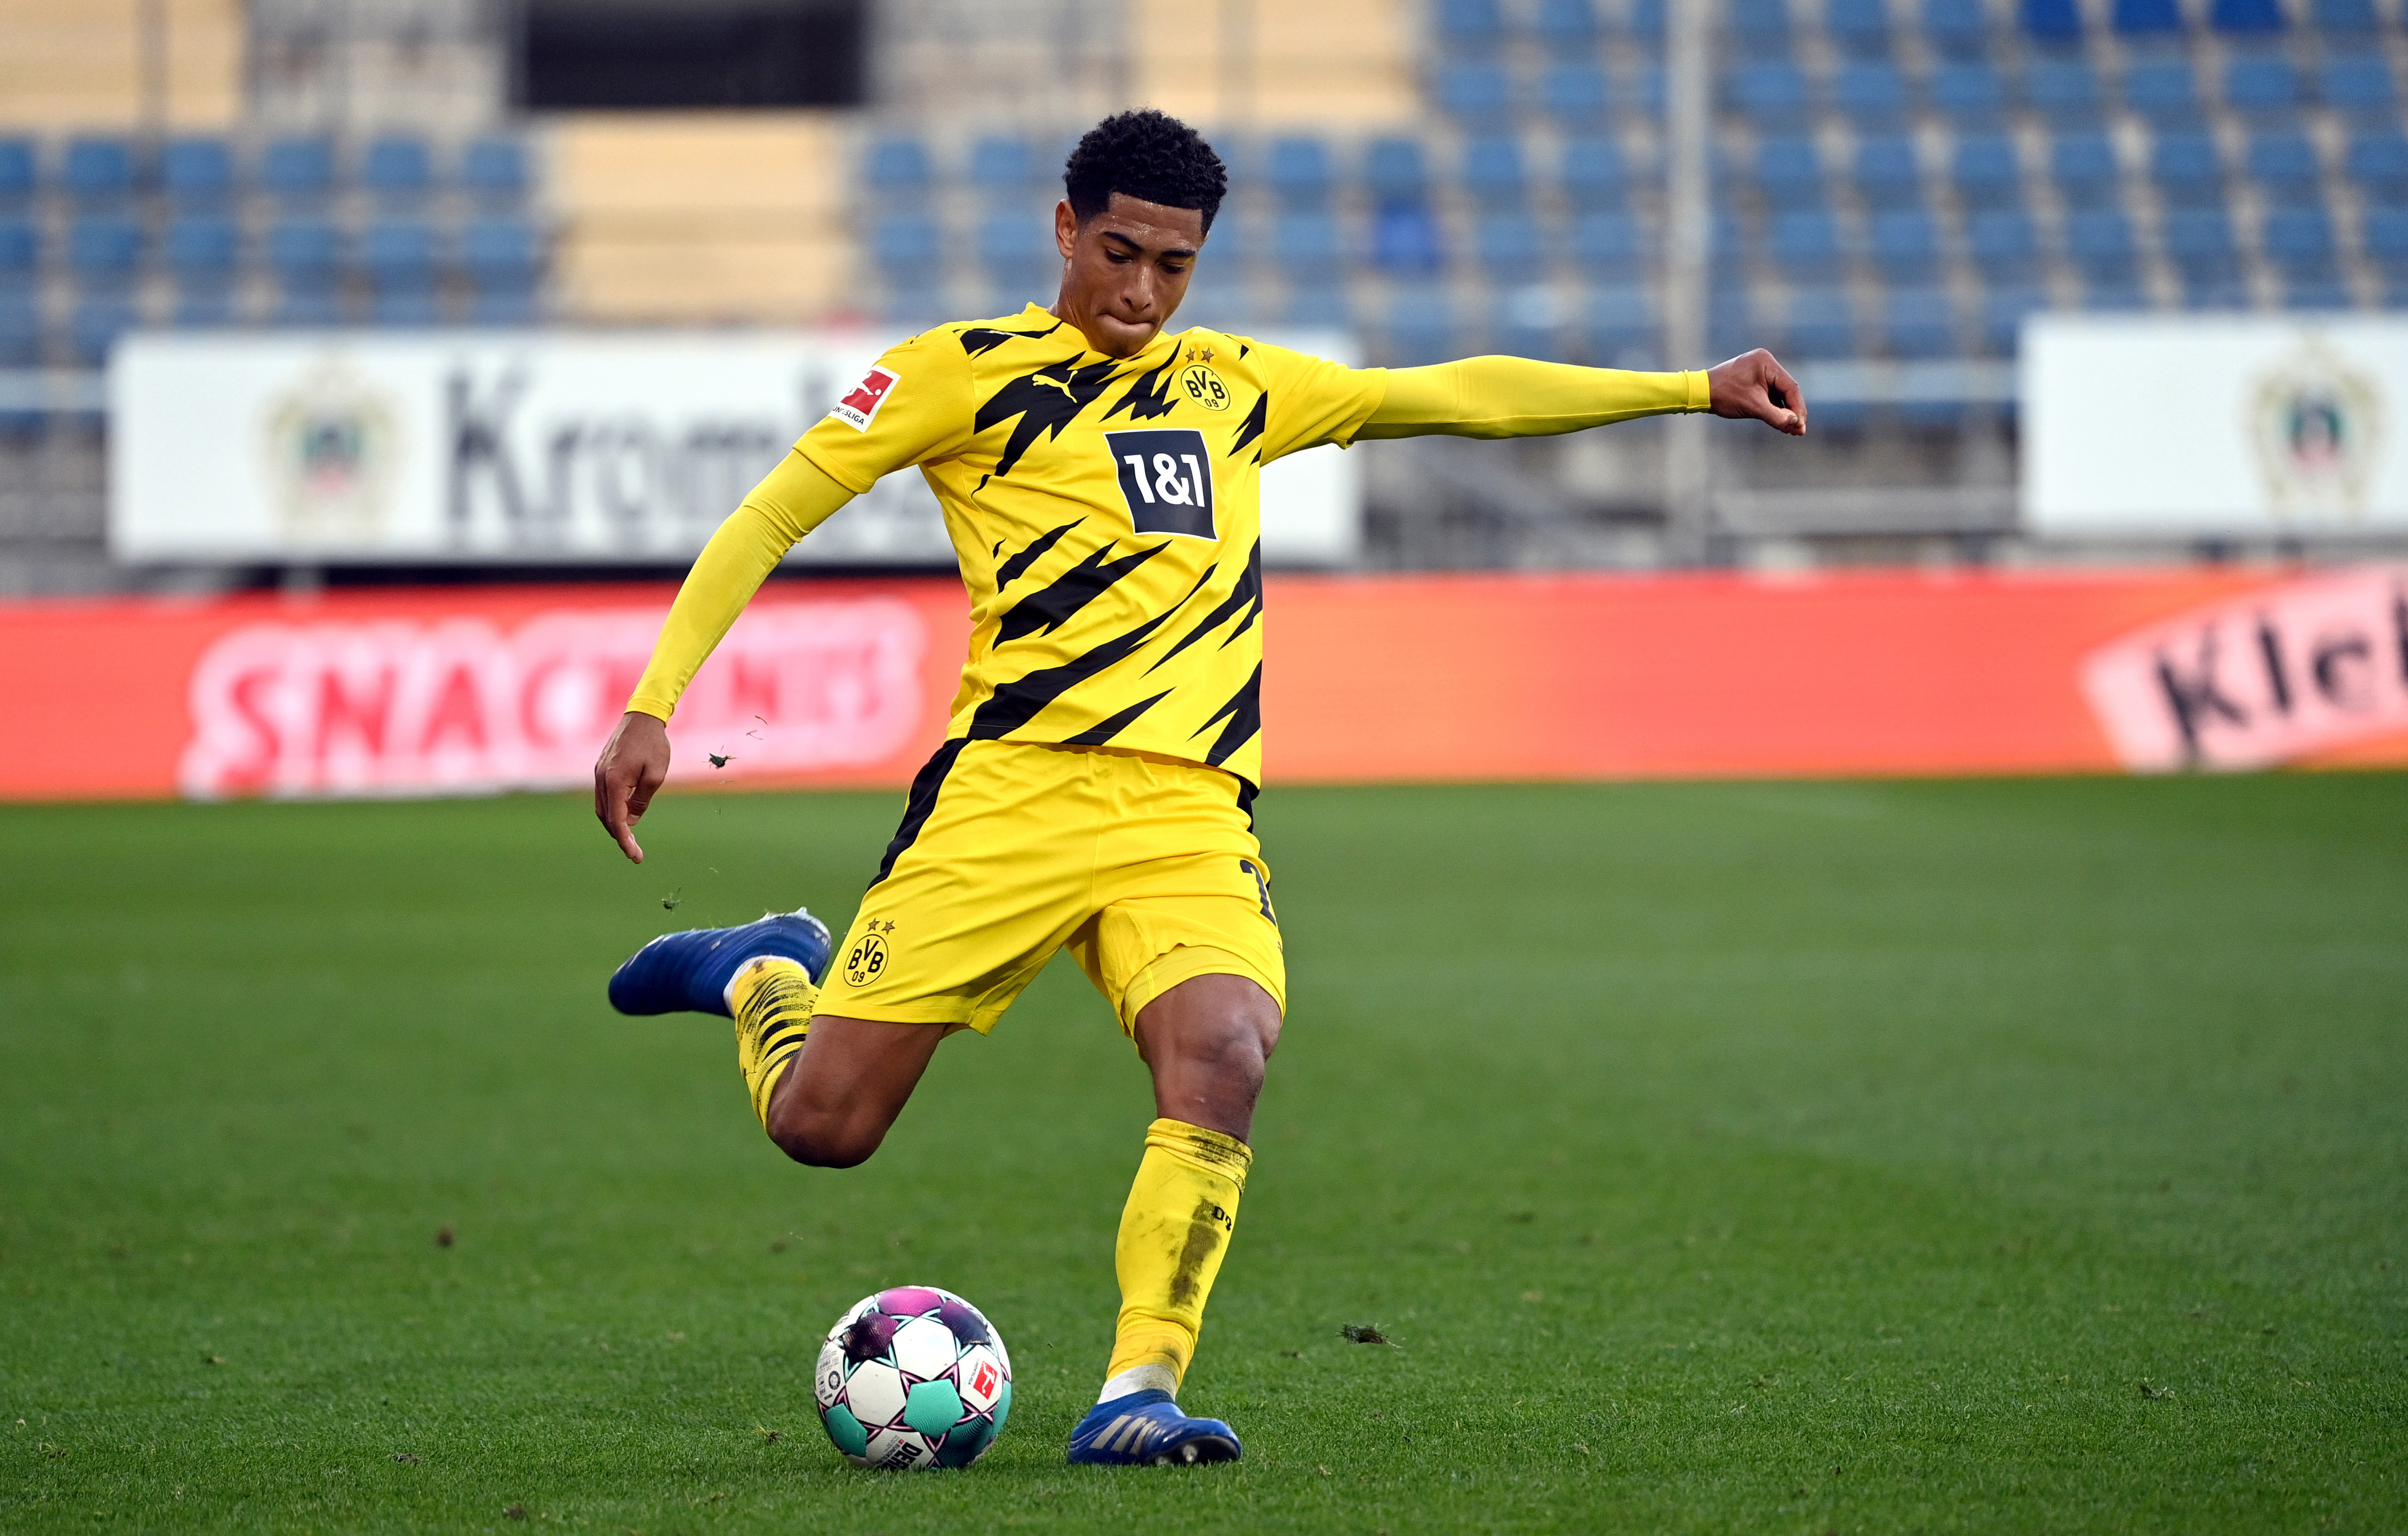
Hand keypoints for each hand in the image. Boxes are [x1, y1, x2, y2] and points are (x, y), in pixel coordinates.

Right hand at [594, 711, 670, 863]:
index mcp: (614, 782)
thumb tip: (631, 821)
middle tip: (635, 852)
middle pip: (606, 817)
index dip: (625, 841)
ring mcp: (599, 773)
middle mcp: (601, 779)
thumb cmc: (654, 745)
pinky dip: (613, 810)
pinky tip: (625, 816)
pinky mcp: (602, 768)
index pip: (616, 821)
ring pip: (602, 808)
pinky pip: (604, 796)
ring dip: (615, 824)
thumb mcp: (656, 776)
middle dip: (619, 836)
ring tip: (630, 838)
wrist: (642, 716)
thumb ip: (642, 801)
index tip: (636, 857)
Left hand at [1707, 349, 1806, 435]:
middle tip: (1799, 431)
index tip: (1801, 425)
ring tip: (1792, 431)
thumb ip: (1776, 416)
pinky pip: (1769, 395)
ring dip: (1784, 412)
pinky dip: (1774, 408)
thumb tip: (1796, 424)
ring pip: (1779, 394)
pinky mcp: (1754, 380)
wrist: (1700, 392)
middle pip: (1787, 390)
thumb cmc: (1724, 396)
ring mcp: (1759, 371)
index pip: (1790, 387)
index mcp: (1766, 362)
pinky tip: (1781, 423)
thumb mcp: (1753, 407)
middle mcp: (1765, 363)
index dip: (1798, 408)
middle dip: (1792, 412)